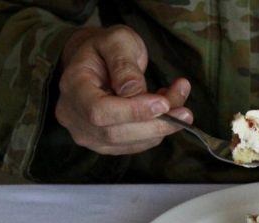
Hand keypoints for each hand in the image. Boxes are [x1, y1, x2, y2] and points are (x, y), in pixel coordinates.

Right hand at [55, 26, 192, 154]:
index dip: (133, 111)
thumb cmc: (107, 48)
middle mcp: (74, 116)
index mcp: (73, 86)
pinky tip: (166, 110)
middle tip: (186, 110)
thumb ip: (124, 63)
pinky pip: (137, 145)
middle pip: (115, 133)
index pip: (99, 111)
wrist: (97, 61)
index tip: (164, 103)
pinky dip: (157, 130)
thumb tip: (135, 91)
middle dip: (156, 123)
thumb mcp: (117, 41)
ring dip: (162, 127)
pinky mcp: (106, 144)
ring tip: (179, 101)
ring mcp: (88, 134)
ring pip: (130, 142)